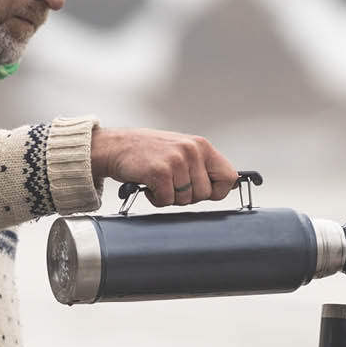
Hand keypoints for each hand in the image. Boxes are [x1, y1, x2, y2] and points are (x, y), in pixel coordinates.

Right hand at [90, 127, 237, 205]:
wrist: (116, 146)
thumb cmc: (149, 151)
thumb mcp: (182, 150)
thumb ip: (202, 166)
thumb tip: (229, 185)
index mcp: (202, 146)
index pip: (229, 177)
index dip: (218, 191)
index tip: (205, 192)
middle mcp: (192, 150)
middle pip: (205, 194)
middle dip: (188, 196)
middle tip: (171, 184)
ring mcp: (176, 160)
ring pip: (186, 199)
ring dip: (170, 197)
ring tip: (159, 182)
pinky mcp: (160, 171)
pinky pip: (167, 201)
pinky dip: (156, 199)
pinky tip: (149, 185)